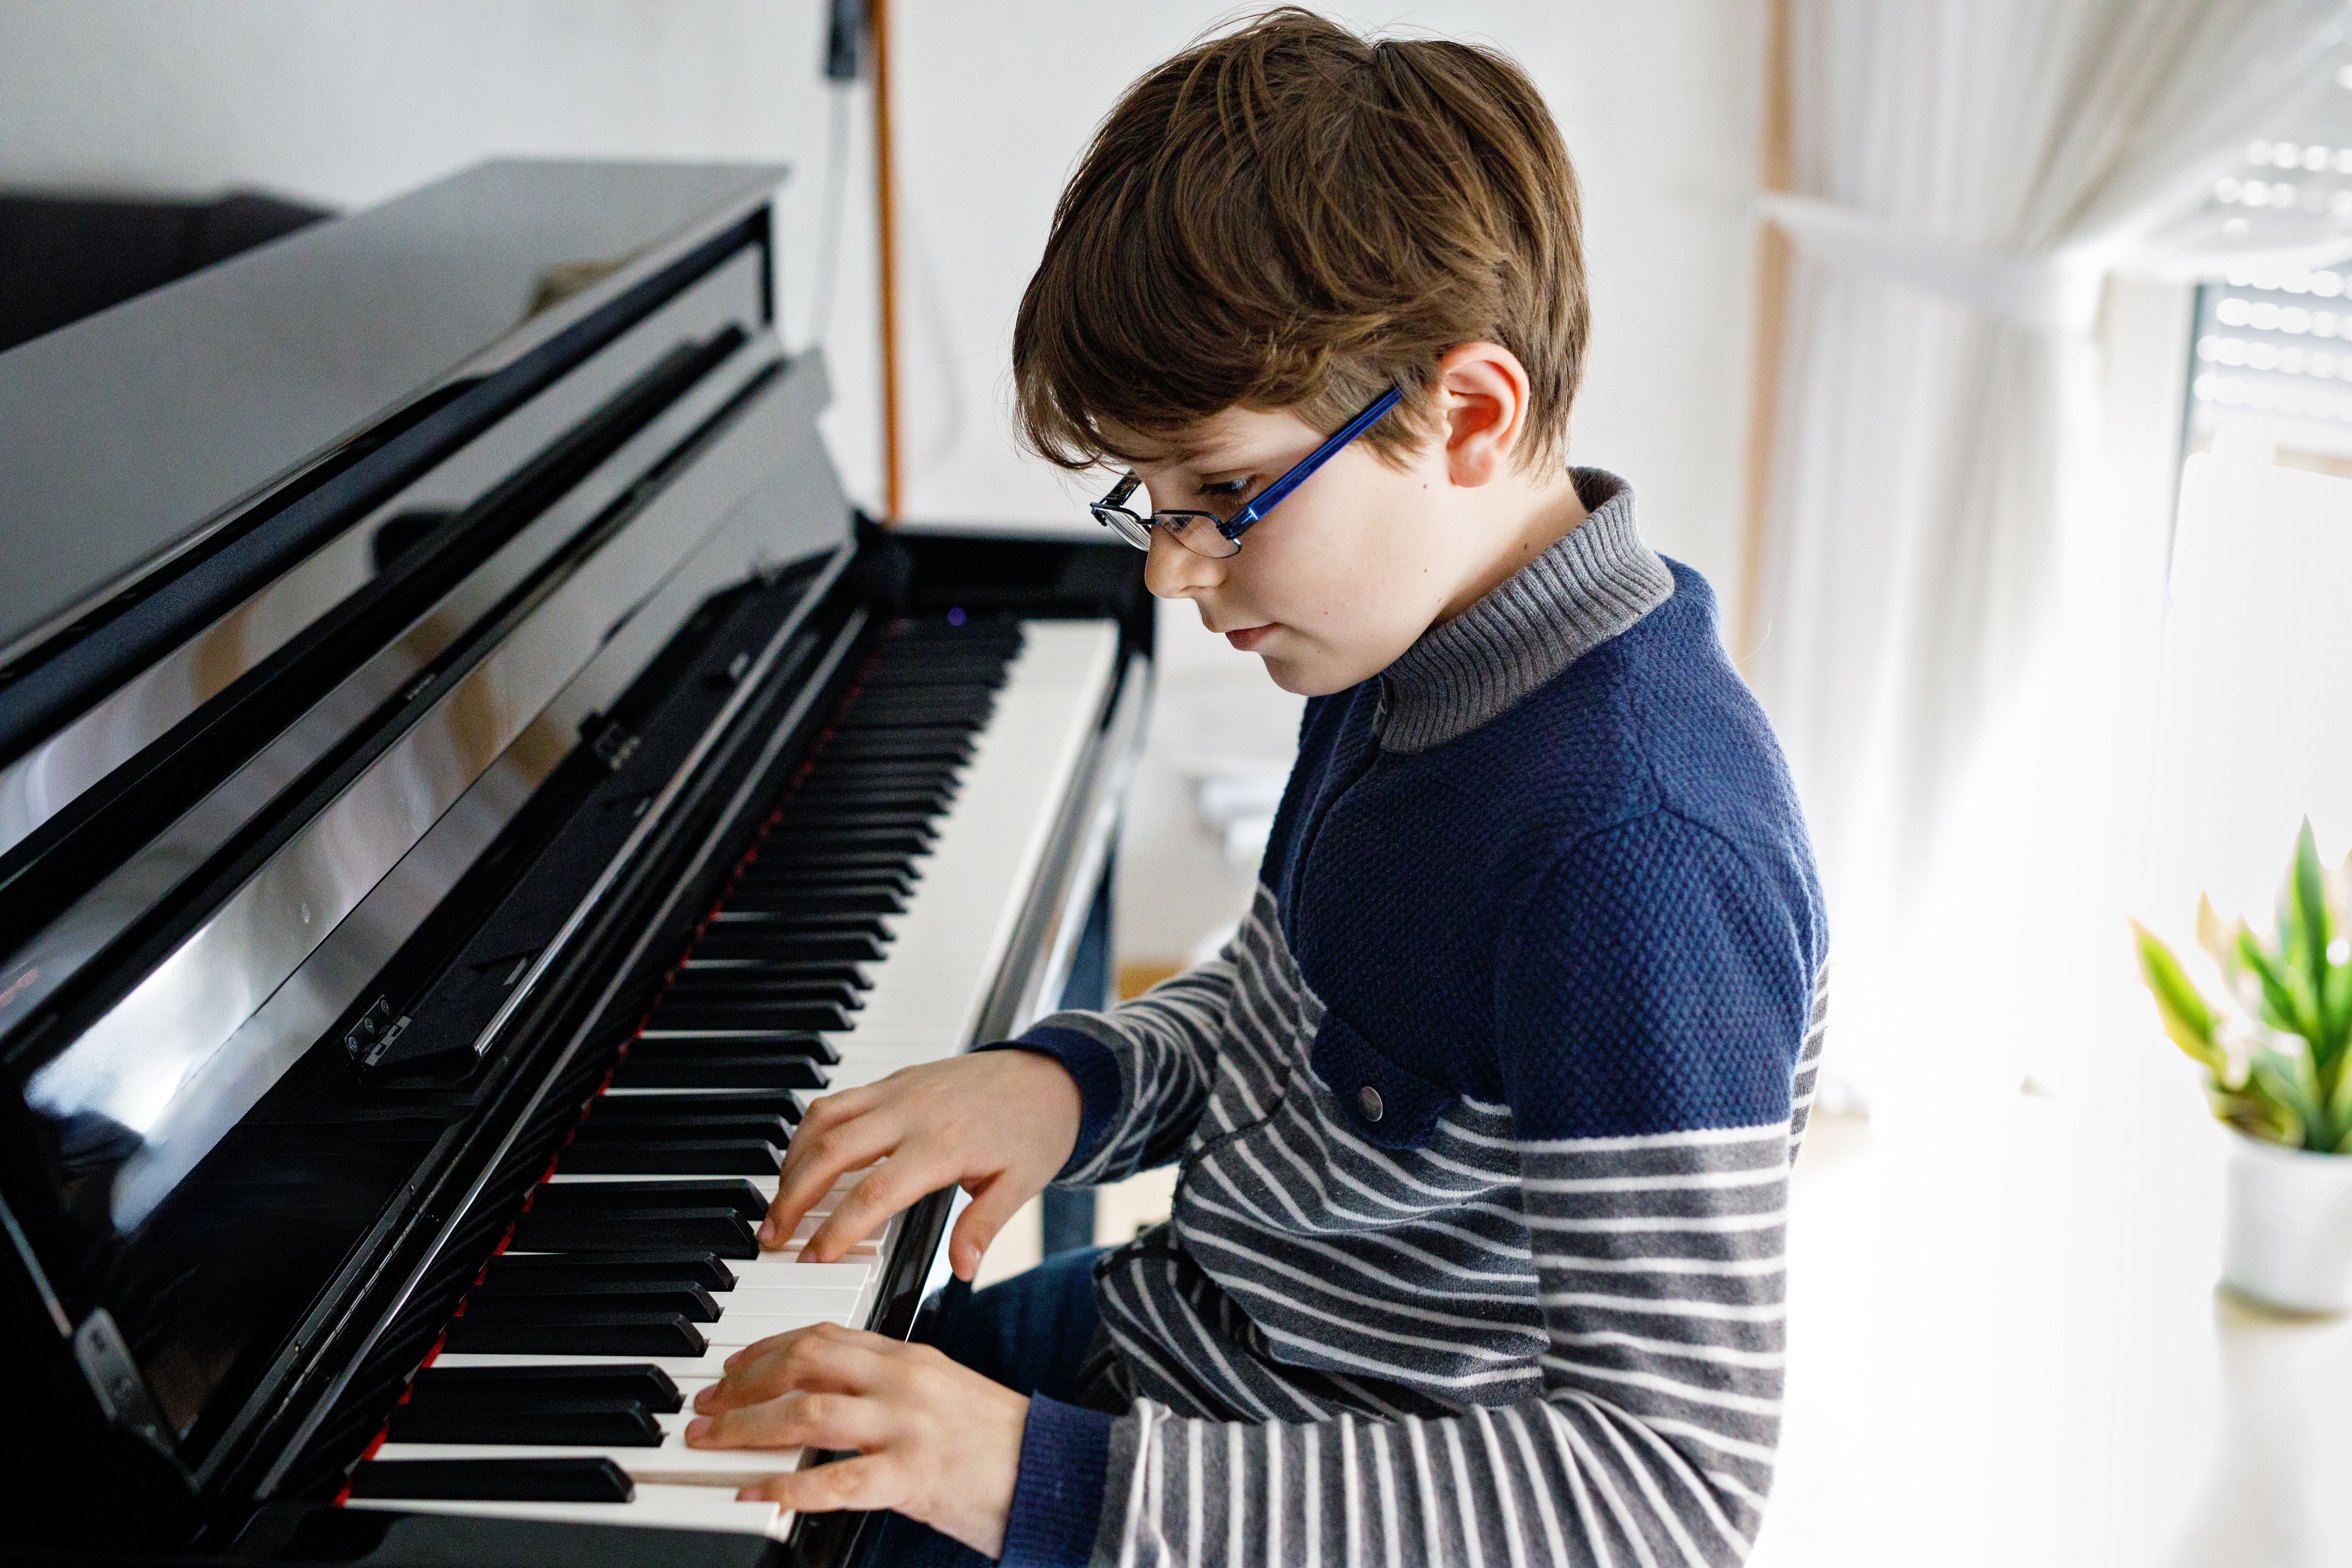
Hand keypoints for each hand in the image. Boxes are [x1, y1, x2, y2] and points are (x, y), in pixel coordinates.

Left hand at [684, 1322, 1026, 1556]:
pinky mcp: (914, 1476)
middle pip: (806, 1361)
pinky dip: (786, 1487)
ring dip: (747, 1425)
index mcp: (910, 1358)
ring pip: (809, 1411)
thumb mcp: (942, 1394)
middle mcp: (904, 1382)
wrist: (1057, 1474)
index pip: (825, 1333)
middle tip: (706, 1405)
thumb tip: (829, 1393)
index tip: (732, 1366)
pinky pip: (836, 1480)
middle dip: (744, 1382)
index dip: (768, 1346)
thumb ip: (890, 1386)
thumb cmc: (998, 1443)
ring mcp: (908, 1427)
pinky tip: (754, 1495)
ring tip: (709, 1441)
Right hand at [763, 1050, 1081, 1278]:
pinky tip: (801, 1160)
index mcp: (944, 1144)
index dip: (837, 1229)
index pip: (875, 1192)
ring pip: (825, 1119)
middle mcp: (913, 1112)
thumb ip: (984, 1226)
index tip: (812, 1259)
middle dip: (793, 1197)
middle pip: (832, 1152)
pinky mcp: (895, 1078)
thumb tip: (961, 1269)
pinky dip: (809, 1130)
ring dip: (792, 1161)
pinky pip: (838, 1099)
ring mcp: (900, 1090)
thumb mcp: (1022, 1183)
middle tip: (771, 1237)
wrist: (1052, 1072)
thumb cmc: (1037, 1129)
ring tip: (778, 1204)